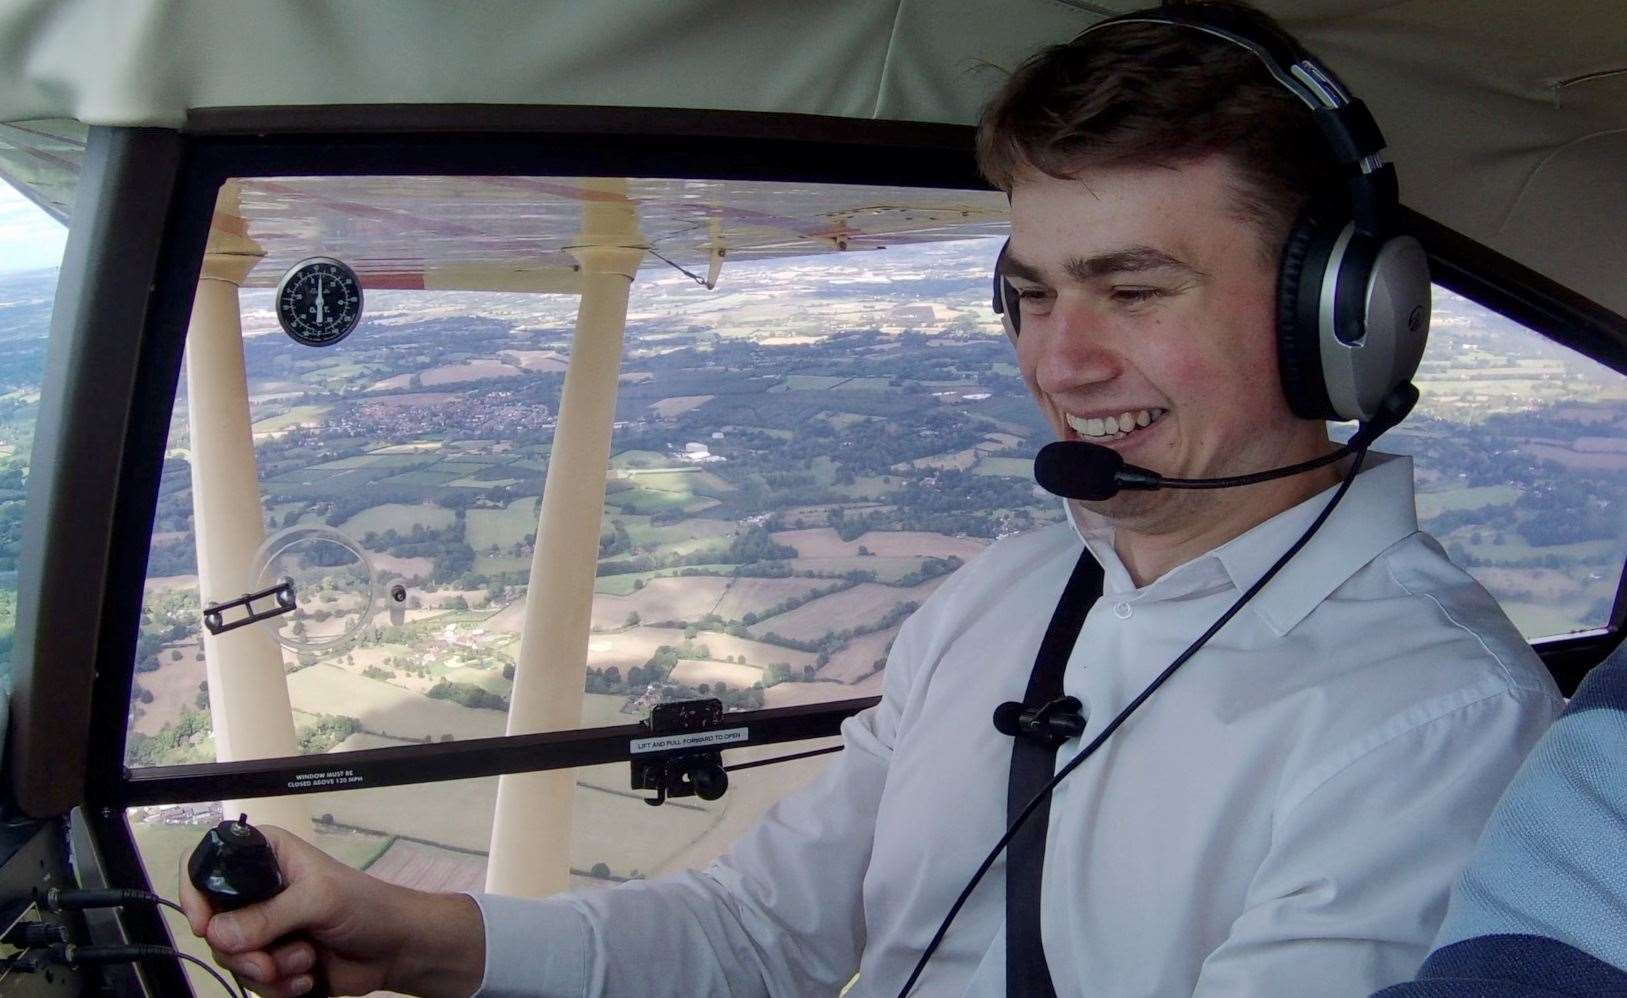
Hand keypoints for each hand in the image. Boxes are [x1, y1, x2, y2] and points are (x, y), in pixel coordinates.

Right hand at [178, 824, 484, 996]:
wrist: (396, 949)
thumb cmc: (366, 906)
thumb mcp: (319, 900)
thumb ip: (269, 916)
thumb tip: (217, 934)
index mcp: (265, 856)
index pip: (207, 865)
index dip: (195, 893)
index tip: (205, 926)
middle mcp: (258, 890)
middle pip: (212, 925)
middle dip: (242, 952)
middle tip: (269, 962)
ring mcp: (263, 929)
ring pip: (231, 959)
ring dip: (268, 971)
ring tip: (306, 963)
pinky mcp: (272, 961)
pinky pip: (252, 983)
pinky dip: (278, 988)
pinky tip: (307, 980)